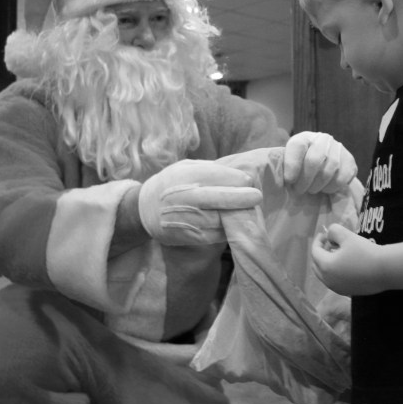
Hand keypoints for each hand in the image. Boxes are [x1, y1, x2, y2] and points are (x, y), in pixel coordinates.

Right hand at [138, 159, 261, 245]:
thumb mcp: (185, 167)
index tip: (248, 180)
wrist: (144, 209)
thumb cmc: (172, 183)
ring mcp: (185, 218)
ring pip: (218, 219)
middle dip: (241, 197)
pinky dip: (227, 230)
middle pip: (217, 198)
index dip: (236, 178)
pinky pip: (214, 235)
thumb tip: (239, 174)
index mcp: (184, 176)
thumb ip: (209, 168)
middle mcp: (184, 197)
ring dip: (236, 216)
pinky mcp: (187, 236)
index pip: (216, 175)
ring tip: (247, 211)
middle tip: (257, 196)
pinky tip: (233, 223)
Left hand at [283, 132, 356, 194]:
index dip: (292, 165)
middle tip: (299, 190)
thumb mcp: (289, 162)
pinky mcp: (350, 161)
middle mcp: (323, 139)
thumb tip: (278, 180)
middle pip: (314, 160)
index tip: (288, 181)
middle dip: (305, 180)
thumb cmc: (301, 166)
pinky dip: (331, 187)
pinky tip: (325, 189)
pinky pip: (341, 178)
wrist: (324, 163)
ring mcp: (339, 149)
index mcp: (305, 137)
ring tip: (311, 190)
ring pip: (328, 171)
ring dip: (317, 185)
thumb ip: (282, 167)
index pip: (298, 146)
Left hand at [311, 224, 386, 295]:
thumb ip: (333, 231)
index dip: (318, 241)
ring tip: (339, 253)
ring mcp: (338, 288)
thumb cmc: (365, 251)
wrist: (386, 270)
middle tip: (330, 243)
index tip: (324, 234)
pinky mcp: (348, 292)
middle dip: (320, 253)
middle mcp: (328, 280)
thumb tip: (329, 235)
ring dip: (327, 263)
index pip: (315, 252)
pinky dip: (335, 273)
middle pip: (317, 266)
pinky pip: (335, 282)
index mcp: (326, 266)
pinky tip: (347, 264)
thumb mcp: (347, 235)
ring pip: (325, 275)